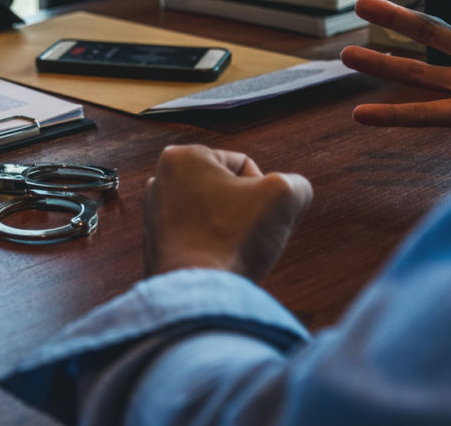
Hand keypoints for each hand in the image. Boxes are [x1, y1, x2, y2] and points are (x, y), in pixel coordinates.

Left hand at [143, 145, 311, 281]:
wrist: (200, 294)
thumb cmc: (233, 239)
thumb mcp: (284, 195)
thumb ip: (296, 183)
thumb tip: (293, 193)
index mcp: (181, 157)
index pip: (245, 165)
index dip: (263, 192)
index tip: (255, 215)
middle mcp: (160, 180)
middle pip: (228, 190)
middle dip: (246, 211)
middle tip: (246, 233)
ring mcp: (154, 214)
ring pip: (217, 215)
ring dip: (233, 230)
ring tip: (231, 248)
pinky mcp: (157, 244)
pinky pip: (201, 239)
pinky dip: (215, 248)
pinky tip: (218, 262)